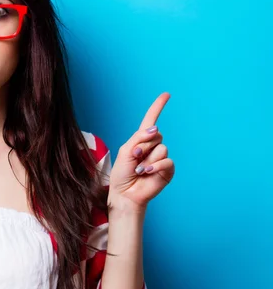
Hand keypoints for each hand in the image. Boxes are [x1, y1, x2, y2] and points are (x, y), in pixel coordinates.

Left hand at [108, 92, 174, 211]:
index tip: (166, 95)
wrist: (125, 193)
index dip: (158, 107)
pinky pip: (167, 161)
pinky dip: (156, 166)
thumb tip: (156, 128)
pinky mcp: (167, 169)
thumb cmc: (122, 174)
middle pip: (156, 135)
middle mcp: (153, 147)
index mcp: (141, 140)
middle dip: (143, 145)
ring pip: (161, 148)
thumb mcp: (125, 151)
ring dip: (148, 159)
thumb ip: (139, 138)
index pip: (150, 120)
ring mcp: (161, 158)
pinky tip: (146, 173)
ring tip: (139, 169)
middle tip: (135, 157)